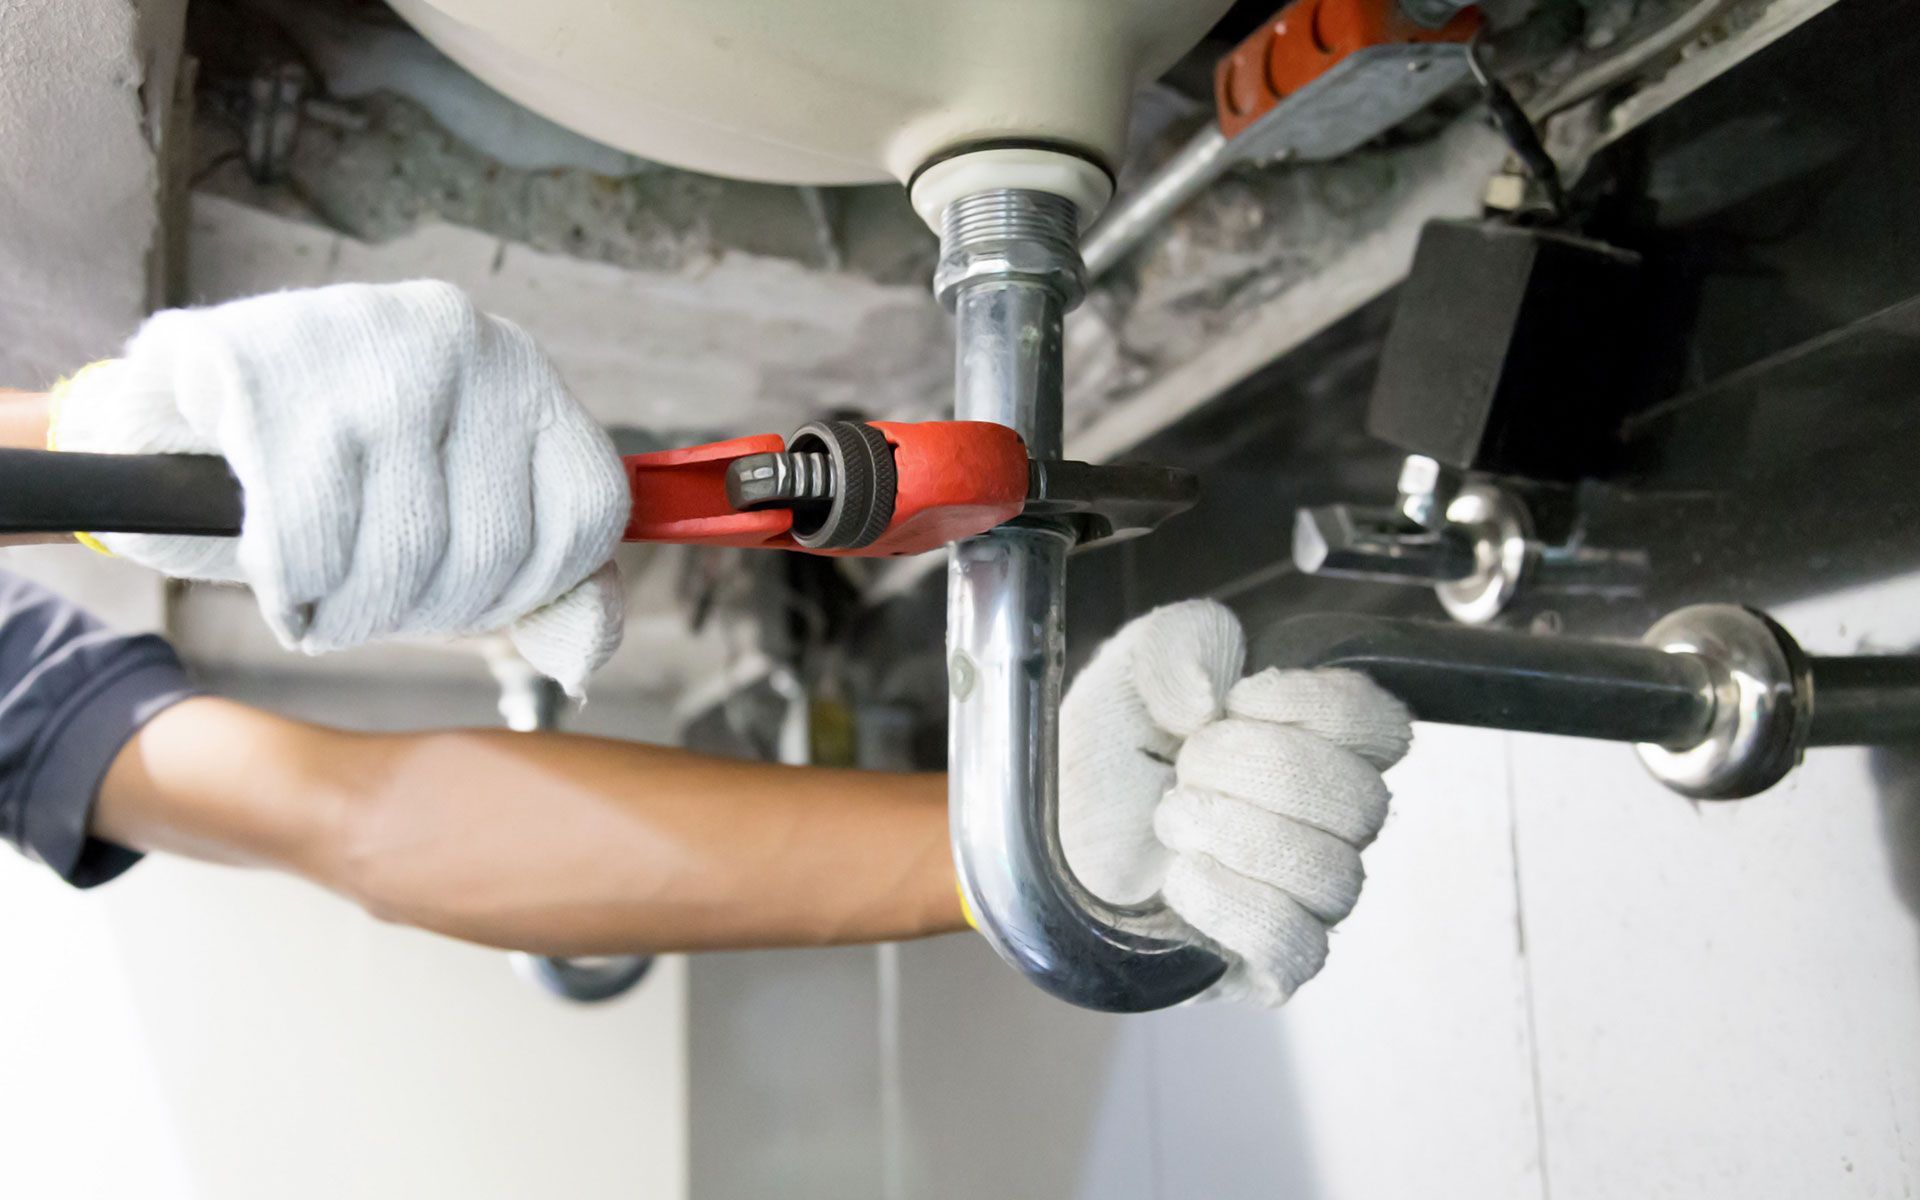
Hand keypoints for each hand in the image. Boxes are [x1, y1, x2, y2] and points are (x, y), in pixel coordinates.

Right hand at [51, 282, 628, 693]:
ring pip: (401, 558)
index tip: (471, 598)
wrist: (192, 405)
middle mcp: (465, 344)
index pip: (588, 515)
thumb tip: (582, 661)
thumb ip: (550, 591)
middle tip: (375, 603)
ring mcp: (368, 349)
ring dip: (353, 614)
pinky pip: (307, 549)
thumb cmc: (351, 479)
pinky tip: (279, 570)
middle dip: (428, 611)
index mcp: (527, 375)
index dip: (532, 589)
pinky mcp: (268, 376)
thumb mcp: (465, 522)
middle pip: (493, 550)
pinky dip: (292, 591)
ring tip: (327, 593)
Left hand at [1060, 600, 1412, 1004]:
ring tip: (1171, 816)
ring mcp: (1302, 899)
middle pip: (1362, 803)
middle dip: (1261, 769)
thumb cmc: (1106, 755)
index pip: (1382, 728)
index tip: (1237, 700)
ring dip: (1238, 833)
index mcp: (1317, 744)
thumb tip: (1207, 698)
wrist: (1048, 834)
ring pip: (1333, 876)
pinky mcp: (1263, 964)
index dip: (1316, 706)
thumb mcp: (1133, 668)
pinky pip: (1295, 948)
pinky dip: (1234, 904)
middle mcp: (1326, 825)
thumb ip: (1181, 643)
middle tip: (1187, 764)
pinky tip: (1182, 876)